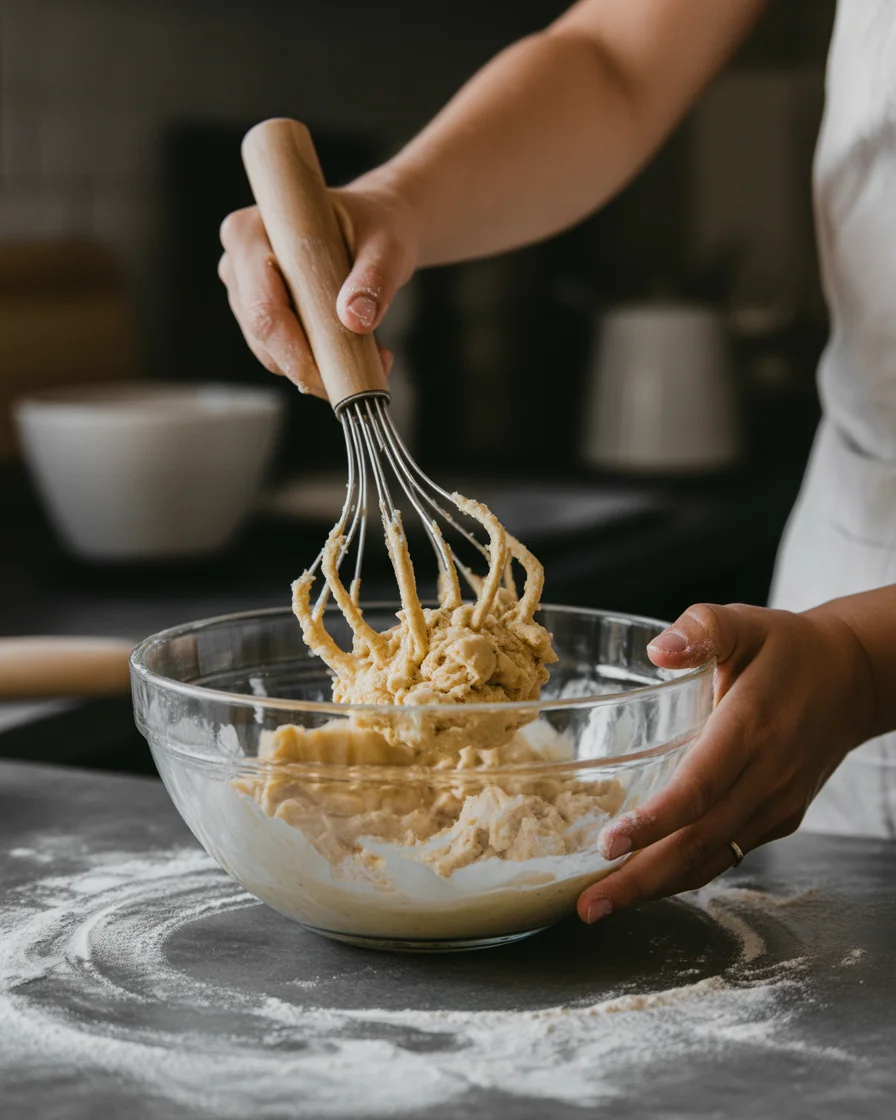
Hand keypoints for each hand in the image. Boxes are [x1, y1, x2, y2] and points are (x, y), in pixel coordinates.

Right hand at [218, 180, 418, 397]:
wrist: (374, 232)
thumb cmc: (376, 228)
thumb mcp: (386, 248)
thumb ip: (374, 279)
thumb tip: (354, 319)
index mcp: (250, 233)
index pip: (262, 307)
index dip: (294, 349)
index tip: (334, 374)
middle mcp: (237, 264)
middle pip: (263, 336)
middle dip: (312, 365)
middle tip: (372, 368)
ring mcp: (245, 294)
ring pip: (272, 353)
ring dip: (321, 367)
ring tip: (376, 355)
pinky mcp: (262, 318)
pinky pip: (283, 356)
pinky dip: (321, 365)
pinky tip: (359, 354)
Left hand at [577, 601, 874, 924]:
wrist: (852, 679)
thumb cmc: (786, 649)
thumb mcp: (745, 623)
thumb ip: (702, 629)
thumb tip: (658, 650)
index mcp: (750, 728)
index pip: (699, 787)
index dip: (654, 821)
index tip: (608, 845)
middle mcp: (765, 777)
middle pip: (698, 841)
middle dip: (640, 879)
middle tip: (586, 905)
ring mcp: (775, 806)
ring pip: (712, 858)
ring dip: (656, 888)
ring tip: (601, 905)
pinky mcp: (777, 819)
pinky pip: (726, 854)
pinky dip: (683, 874)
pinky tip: (643, 882)